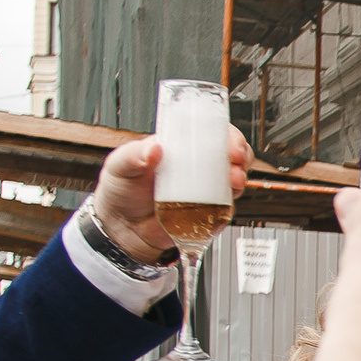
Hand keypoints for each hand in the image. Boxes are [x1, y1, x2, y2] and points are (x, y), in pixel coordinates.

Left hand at [95, 131, 255, 263]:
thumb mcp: (120, 166)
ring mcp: (204, 190)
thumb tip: (154, 148)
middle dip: (241, 155)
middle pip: (231, 154)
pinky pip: (225, 210)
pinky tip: (221, 207)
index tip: (228, 142)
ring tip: (232, 183)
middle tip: (235, 162)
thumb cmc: (121, 191)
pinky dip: (228, 209)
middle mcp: (196, 167)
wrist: (122, 229)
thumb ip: (133, 155)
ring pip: (234, 181)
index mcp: (179, 148)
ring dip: (238, 181)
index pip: (208, 131)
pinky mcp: (206, 213)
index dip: (224, 133)